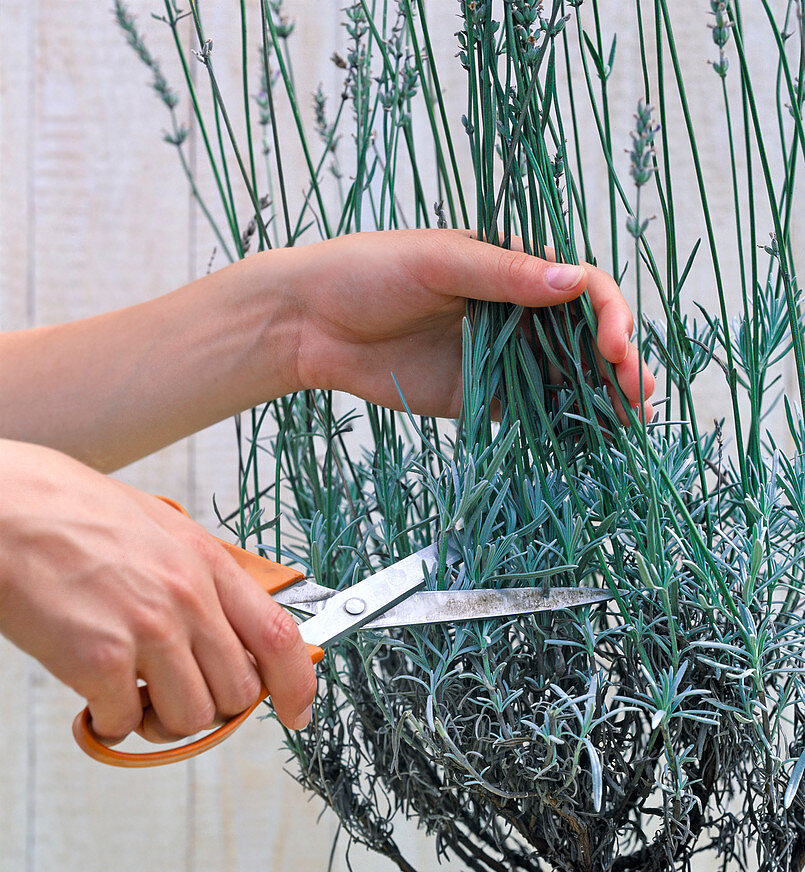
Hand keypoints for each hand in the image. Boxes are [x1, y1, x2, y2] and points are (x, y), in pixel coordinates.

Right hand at [0, 441, 315, 744]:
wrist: (4, 508)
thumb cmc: (70, 513)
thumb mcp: (159, 528)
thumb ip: (200, 579)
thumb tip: (231, 630)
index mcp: (206, 564)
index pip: (279, 637)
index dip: (298, 684)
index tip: (297, 711)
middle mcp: (187, 598)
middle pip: (238, 692)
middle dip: (211, 707)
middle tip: (175, 697)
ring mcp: (147, 630)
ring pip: (190, 718)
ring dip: (162, 722)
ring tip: (132, 698)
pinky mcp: (99, 660)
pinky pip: (125, 722)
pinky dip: (109, 723)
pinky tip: (92, 699)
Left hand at [285, 229, 653, 423]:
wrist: (311, 323)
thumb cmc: (368, 272)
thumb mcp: (437, 263)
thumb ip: (504, 275)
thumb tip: (574, 278)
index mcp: (514, 267)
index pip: (584, 289)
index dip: (611, 318)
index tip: (617, 350)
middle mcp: (516, 312)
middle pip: (584, 340)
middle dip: (618, 367)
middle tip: (638, 398)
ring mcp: (500, 356)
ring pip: (565, 378)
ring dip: (599, 400)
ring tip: (628, 427)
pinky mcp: (479, 396)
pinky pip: (529, 411)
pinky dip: (561, 425)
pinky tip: (587, 441)